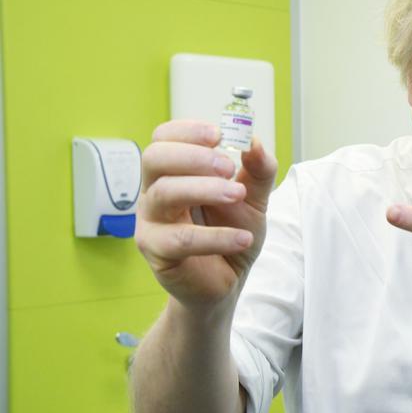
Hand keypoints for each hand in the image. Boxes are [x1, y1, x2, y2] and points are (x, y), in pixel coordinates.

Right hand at [135, 120, 277, 311]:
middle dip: (193, 156)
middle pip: (155, 158)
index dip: (187, 131)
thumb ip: (259, 171)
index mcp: (173, 173)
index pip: (163, 139)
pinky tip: (243, 238)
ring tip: (239, 195)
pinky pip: (181, 239)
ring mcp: (152, 222)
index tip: (219, 134)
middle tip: (228, 166)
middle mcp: (155, 192)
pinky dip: (216, 237)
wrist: (227, 280)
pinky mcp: (157, 252)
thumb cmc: (231, 231)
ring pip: (165, 194)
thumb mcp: (254, 198)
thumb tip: (255, 142)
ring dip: (205, 189)